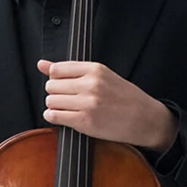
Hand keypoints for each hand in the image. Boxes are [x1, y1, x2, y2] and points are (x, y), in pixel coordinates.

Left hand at [38, 61, 177, 152]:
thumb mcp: (101, 76)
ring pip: (50, 101)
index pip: (56, 69)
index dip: (56, 79)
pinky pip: (54, 116)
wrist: (145, 119)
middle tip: (68, 98)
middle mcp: (91, 84)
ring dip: (54, 106)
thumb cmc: (125, 97)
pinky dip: (54, 117)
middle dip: (55, 93)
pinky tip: (65, 116)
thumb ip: (69, 70)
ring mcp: (88, 104)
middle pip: (51, 86)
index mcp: (95, 69)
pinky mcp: (85, 122)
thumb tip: (41, 64)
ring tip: (69, 108)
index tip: (64, 84)